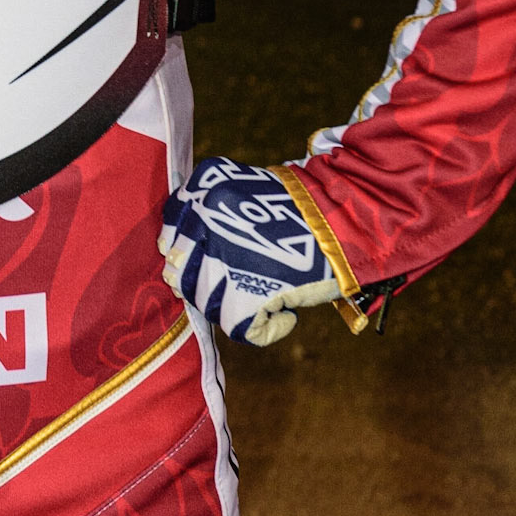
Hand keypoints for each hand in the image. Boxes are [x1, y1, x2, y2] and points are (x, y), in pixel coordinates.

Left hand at [158, 157, 338, 345]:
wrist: (345, 219)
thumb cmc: (298, 211)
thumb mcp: (242, 190)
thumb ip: (210, 213)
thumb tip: (177, 257)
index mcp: (205, 185)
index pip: (170, 231)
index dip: (182, 253)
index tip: (199, 264)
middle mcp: (207, 215)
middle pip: (180, 270)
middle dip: (201, 285)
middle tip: (234, 288)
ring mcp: (223, 254)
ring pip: (205, 301)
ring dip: (231, 307)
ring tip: (264, 296)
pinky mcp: (246, 291)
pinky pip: (237, 327)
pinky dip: (266, 329)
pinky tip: (286, 315)